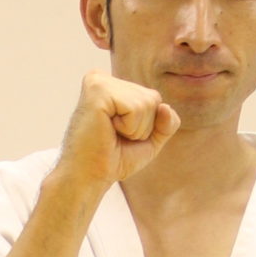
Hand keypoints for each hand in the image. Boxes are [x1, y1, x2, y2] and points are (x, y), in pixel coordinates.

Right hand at [55, 70, 180, 192]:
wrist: (88, 178)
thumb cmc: (113, 160)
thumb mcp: (149, 141)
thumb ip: (166, 123)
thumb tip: (165, 107)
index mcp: (110, 85)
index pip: (153, 98)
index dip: (146, 126)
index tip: (120, 136)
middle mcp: (102, 78)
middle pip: (153, 98)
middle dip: (142, 127)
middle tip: (115, 137)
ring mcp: (98, 81)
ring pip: (147, 102)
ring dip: (135, 129)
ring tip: (110, 134)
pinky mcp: (97, 90)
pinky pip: (136, 107)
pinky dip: (129, 127)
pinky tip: (107, 130)